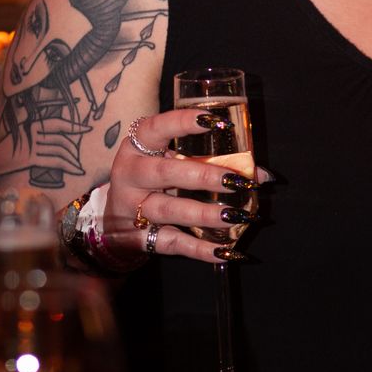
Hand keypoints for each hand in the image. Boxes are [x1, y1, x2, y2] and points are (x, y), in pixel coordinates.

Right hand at [104, 108, 257, 264]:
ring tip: (235, 215)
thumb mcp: (168, 163)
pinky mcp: (139, 238)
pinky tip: (224, 250)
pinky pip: (172, 243)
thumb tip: (260, 174)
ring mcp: (132, 209)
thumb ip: (208, 161)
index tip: (214, 121)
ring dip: (204, 213)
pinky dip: (199, 248)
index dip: (182, 122)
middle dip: (203, 175)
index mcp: (137, 148)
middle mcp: (131, 176)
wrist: (112, 224)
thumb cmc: (152, 183)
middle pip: (165, 172)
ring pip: (169, 210)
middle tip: (236, 181)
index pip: (155, 129)